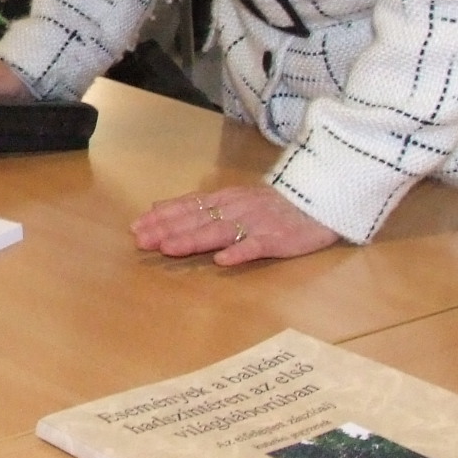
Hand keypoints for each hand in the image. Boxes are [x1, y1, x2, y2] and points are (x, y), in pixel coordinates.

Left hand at [132, 183, 340, 267]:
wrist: (320, 201)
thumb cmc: (275, 204)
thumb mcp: (235, 197)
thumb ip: (199, 204)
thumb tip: (160, 206)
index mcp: (226, 199)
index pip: (188, 206)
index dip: (162, 216)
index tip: (136, 226)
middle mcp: (236, 209)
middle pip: (197, 219)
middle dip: (167, 229)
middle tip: (141, 240)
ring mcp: (256, 223)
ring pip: (219, 231)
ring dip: (193, 239)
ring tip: (169, 248)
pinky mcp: (277, 238)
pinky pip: (257, 245)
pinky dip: (239, 251)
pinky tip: (223, 260)